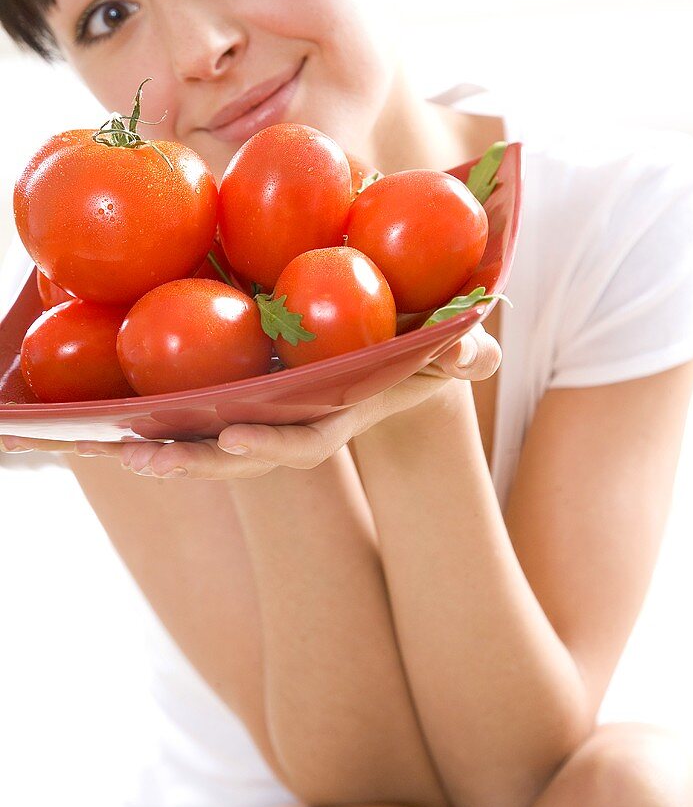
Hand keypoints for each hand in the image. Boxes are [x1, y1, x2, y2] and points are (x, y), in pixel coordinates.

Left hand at [1, 319, 499, 480]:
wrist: (392, 347)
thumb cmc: (426, 346)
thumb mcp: (456, 345)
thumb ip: (465, 352)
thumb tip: (474, 352)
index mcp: (340, 412)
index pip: (307, 442)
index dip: (273, 445)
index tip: (235, 437)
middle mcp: (297, 420)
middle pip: (241, 455)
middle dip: (194, 461)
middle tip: (140, 455)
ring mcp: (269, 409)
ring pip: (207, 437)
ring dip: (158, 444)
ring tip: (103, 443)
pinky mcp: (245, 386)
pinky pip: (195, 406)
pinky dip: (155, 413)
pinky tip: (108, 408)